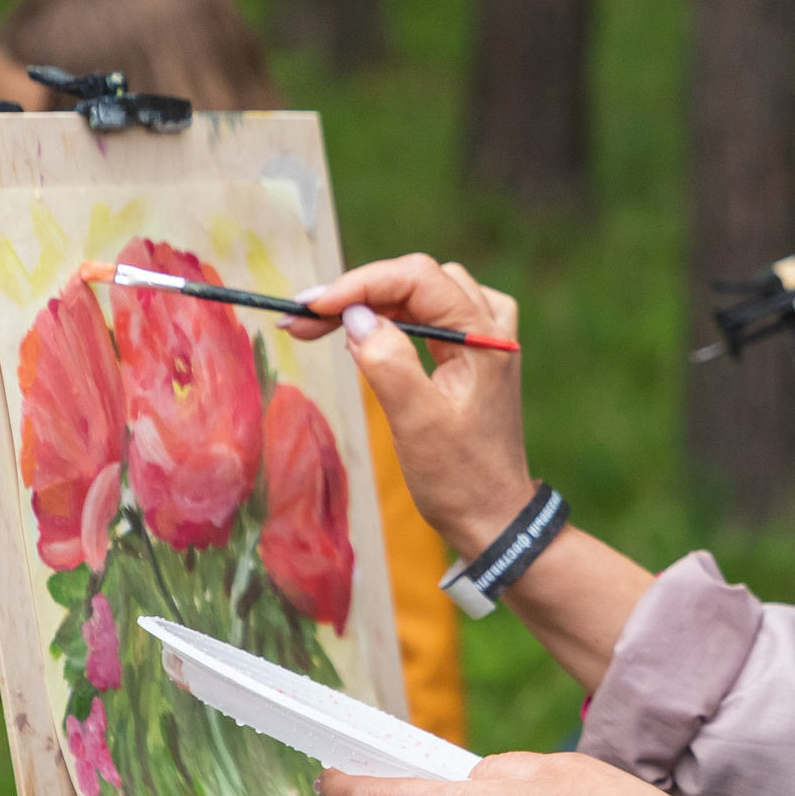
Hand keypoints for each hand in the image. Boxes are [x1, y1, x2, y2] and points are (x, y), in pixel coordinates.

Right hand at [283, 255, 534, 559]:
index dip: (360, 284)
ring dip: (371, 301)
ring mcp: (483, 338)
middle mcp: (490, 326)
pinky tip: (363, 334)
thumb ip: (387, 362)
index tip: (311, 306)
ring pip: (422, 293)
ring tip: (320, 326)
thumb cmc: (459, 477)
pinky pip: (428, 315)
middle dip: (358, 292)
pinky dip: (391, 317)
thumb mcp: (417, 424)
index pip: (418, 278)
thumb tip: (356, 315)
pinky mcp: (470, 354)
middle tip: (302, 319)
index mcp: (485, 336)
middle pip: (418, 280)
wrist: (492, 517)